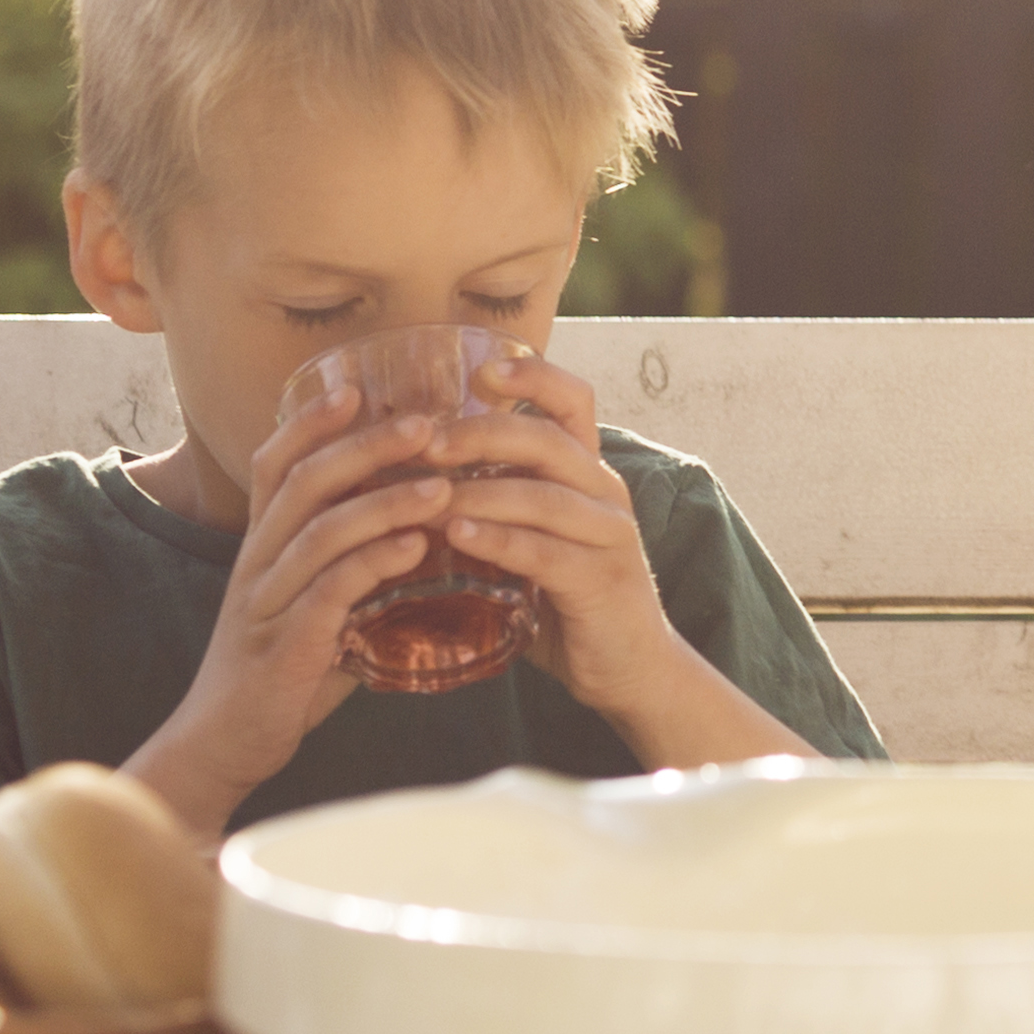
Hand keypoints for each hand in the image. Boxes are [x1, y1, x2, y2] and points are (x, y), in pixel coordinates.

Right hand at [125, 358, 467, 828]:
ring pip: (320, 534)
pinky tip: (416, 551)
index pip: (276, 466)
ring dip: (384, 504)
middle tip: (426, 424)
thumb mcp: (314, 605)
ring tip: (442, 486)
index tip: (356, 385)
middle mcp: (258, 564)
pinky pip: (327, 594)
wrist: (222, 747)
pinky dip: (373, 566)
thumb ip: (354, 567)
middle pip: (303, 485)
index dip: (310, 423)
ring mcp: (267, 605)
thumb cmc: (282, 670)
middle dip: (365, 447)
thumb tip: (427, 532)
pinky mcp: (283, 649)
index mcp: (263, 546)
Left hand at [423, 349, 700, 718]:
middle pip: (548, 440)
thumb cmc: (563, 598)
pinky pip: (548, 552)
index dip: (533, 378)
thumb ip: (494, 505)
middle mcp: (604, 491)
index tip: (482, 368)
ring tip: (426, 495)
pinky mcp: (602, 581)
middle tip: (424, 440)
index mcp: (587, 472)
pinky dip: (500, 541)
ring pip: (543, 495)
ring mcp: (609, 535)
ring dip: (478, 491)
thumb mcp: (533, 536)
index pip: (573, 401)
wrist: (628, 664)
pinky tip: (458, 538)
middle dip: (482, 434)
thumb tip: (406, 476)